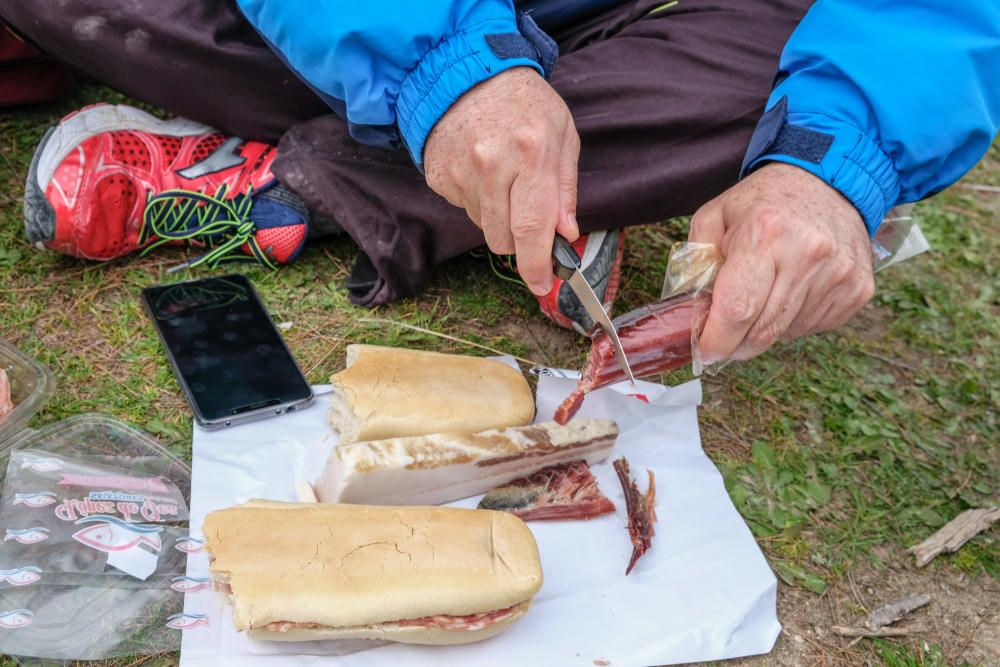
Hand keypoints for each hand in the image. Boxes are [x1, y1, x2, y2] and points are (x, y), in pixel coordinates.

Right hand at [424, 67, 580, 294]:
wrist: (466, 73)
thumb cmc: (524, 103)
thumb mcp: (562, 135)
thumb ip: (565, 189)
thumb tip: (565, 233)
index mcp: (530, 154)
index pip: (532, 228)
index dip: (537, 265)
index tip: (541, 285)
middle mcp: (491, 166)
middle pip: (503, 240)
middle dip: (519, 241)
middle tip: (527, 216)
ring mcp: (460, 173)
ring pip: (484, 228)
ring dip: (498, 216)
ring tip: (503, 178)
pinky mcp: (439, 177)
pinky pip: (464, 209)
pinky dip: (477, 200)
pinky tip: (481, 170)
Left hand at [689, 163, 875, 361]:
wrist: (829, 182)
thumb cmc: (765, 202)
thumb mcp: (716, 216)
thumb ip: (696, 261)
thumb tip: (692, 312)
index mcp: (766, 234)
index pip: (738, 308)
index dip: (717, 339)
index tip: (705, 351)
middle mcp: (807, 255)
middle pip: (762, 330)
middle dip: (737, 343)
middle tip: (724, 337)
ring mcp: (838, 274)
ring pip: (788, 333)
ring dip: (766, 328)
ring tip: (763, 296)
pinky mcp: (858, 289)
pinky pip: (815, 327)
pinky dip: (795, 322)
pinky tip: (792, 292)